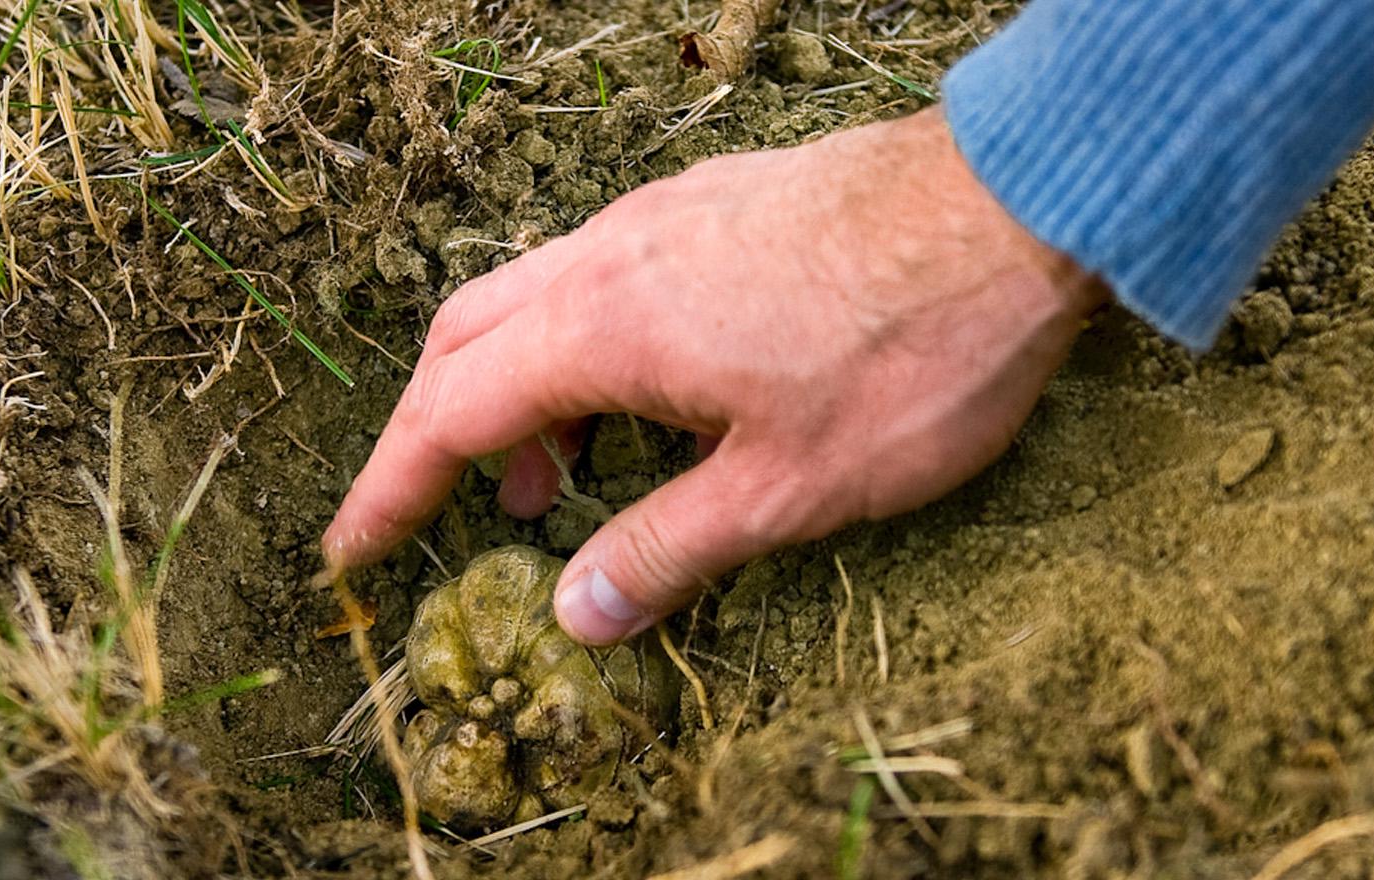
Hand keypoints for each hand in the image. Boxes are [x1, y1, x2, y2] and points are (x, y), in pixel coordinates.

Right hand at [323, 107, 1104, 644]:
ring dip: (520, 392)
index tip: (352, 547)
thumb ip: (665, 550)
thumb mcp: (785, 487)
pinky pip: (600, 274)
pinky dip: (581, 347)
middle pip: (466, 341)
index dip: (392, 490)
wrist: (1020, 205)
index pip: (451, 417)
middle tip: (451, 513)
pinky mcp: (714, 203)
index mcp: (602, 327)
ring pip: (534, 301)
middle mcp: (609, 256)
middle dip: (438, 433)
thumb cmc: (911, 350)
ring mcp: (662, 217)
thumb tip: (574, 613)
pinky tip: (648, 397)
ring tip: (563, 480)